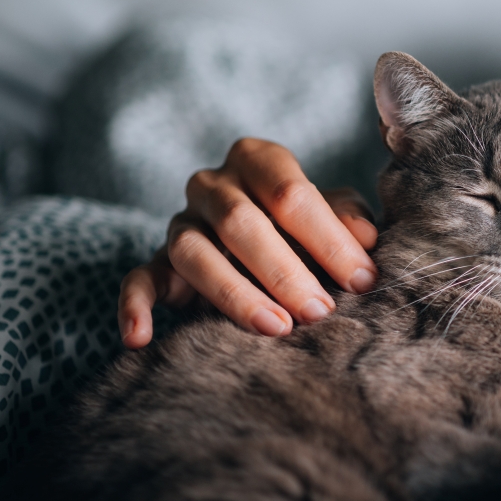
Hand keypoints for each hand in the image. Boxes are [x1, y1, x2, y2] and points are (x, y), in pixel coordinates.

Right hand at [118, 138, 379, 348]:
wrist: (271, 243)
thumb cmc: (309, 228)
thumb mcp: (336, 214)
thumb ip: (349, 219)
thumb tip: (366, 238)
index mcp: (258, 160)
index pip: (289, 192)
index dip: (327, 238)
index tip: (361, 280)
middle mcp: (213, 185)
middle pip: (240, 222)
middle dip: (284, 270)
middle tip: (320, 311)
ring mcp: (181, 222)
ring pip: (193, 253)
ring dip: (234, 294)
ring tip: (276, 329)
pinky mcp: (158, 262)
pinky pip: (138, 280)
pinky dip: (134, 308)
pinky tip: (140, 340)